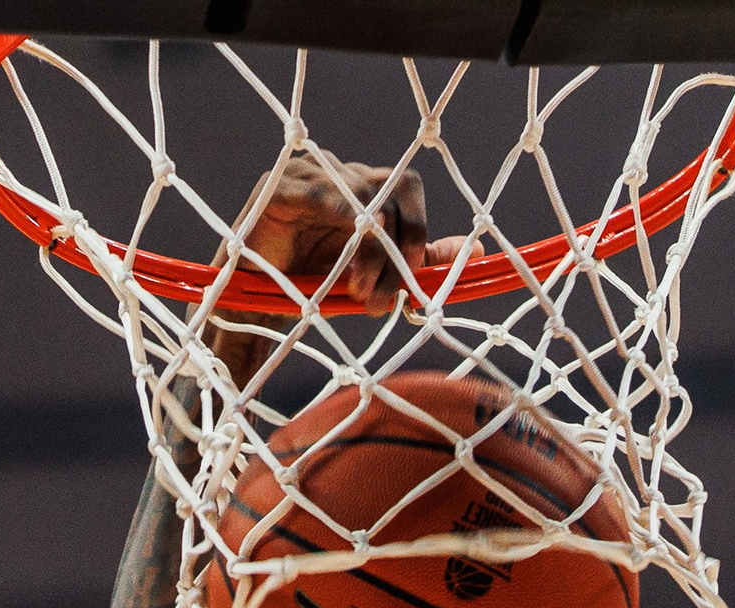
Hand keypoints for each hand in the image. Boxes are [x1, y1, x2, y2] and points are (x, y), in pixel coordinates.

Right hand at [225, 156, 466, 311]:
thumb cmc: (313, 286)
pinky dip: (345, 226)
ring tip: (361, 293)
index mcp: (362, 188)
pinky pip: (324, 194)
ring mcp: (308, 173)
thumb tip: (478, 250)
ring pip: (363, 196)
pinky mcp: (279, 185)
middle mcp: (339, 172)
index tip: (415, 274)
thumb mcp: (376, 274)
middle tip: (384, 299)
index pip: (407, 187)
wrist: (256, 306)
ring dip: (371, 252)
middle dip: (396, 252)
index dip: (419, 228)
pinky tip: (348, 261)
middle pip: (390, 192)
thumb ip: (420, 259)